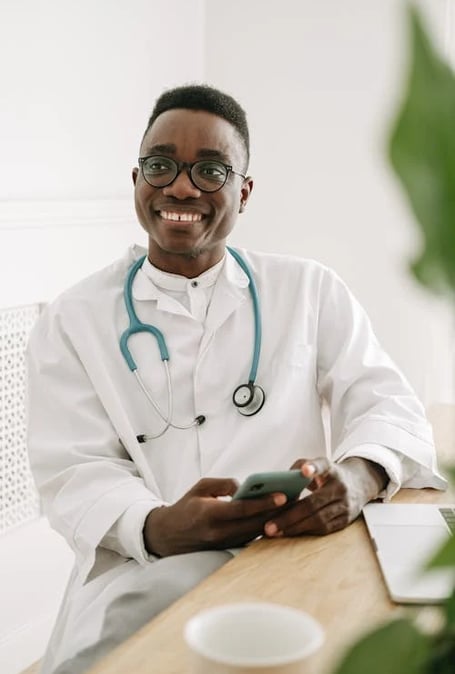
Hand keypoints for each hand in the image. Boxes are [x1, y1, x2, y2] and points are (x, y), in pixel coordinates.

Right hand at [144, 477, 287, 556]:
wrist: (168, 536)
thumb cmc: (186, 507)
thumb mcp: (200, 487)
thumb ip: (224, 484)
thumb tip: (245, 486)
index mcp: (209, 514)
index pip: (241, 509)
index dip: (263, 503)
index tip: (282, 495)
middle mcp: (218, 532)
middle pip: (254, 523)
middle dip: (277, 512)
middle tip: (296, 498)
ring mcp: (224, 544)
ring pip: (255, 533)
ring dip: (274, 520)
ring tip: (292, 506)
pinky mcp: (228, 549)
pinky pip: (250, 539)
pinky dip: (264, 528)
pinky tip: (278, 518)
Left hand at [264, 457, 387, 537]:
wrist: (359, 483)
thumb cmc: (329, 474)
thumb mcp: (318, 464)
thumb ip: (298, 468)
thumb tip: (279, 483)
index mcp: (331, 469)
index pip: (323, 466)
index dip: (313, 468)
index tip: (305, 471)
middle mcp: (340, 487)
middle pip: (313, 504)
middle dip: (289, 517)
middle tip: (269, 525)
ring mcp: (345, 505)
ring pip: (318, 520)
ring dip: (295, 528)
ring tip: (276, 531)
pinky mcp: (346, 520)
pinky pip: (324, 529)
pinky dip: (306, 531)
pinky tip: (291, 532)